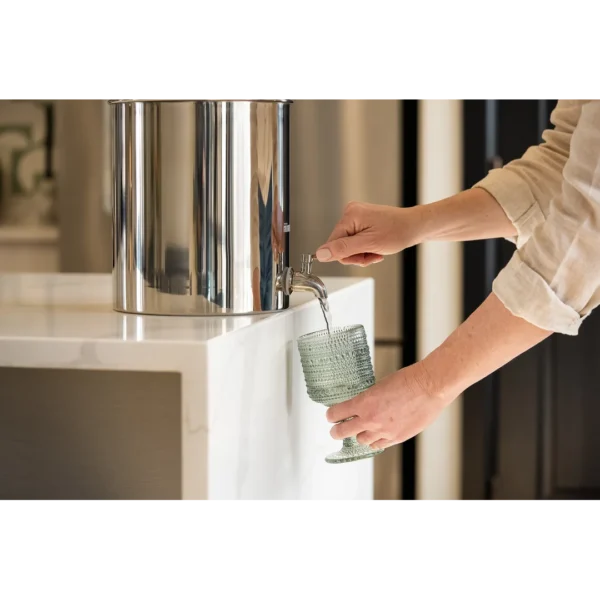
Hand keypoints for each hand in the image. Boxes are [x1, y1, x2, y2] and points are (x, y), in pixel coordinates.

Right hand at [315, 202, 422, 266]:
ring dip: (362, 253)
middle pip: (340, 245)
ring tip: (376, 251)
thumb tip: (321, 254)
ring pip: (348, 245)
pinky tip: (375, 247)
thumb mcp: (368, 244)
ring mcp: (356, 216)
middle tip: (372, 254)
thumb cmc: (397, 232)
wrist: (414, 226)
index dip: (347, 255)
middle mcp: (350, 213)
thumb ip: (343, 249)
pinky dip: (365, 248)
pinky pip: (355, 240)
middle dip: (356, 255)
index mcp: (350, 215)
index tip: (363, 256)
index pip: (333, 243)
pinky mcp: (361, 221)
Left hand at [326, 362, 448, 449]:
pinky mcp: (397, 437)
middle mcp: (371, 419)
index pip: (337, 413)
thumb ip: (368, 399)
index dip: (331, 415)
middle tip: (334, 431)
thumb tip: (362, 405)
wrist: (429, 387)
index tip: (330, 415)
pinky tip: (376, 437)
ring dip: (359, 435)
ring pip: (362, 440)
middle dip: (336, 431)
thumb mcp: (379, 385)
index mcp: (364, 402)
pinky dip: (375, 441)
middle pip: (343, 432)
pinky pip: (379, 445)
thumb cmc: (408, 381)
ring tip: (360, 431)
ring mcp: (384, 431)